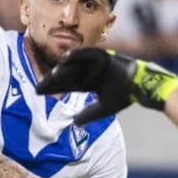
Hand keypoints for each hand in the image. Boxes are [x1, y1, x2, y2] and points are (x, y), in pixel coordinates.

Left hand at [35, 48, 177, 125]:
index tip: (38, 93)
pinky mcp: (102, 55)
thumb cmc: (124, 95)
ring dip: (62, 69)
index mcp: (88, 82)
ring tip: (49, 76)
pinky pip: (86, 54)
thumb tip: (74, 123)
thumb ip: (89, 115)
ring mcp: (94, 63)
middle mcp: (88, 71)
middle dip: (52, 81)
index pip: (66, 85)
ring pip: (74, 66)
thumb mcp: (103, 108)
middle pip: (66, 75)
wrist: (140, 85)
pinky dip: (76, 55)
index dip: (53, 89)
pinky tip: (64, 59)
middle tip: (37, 86)